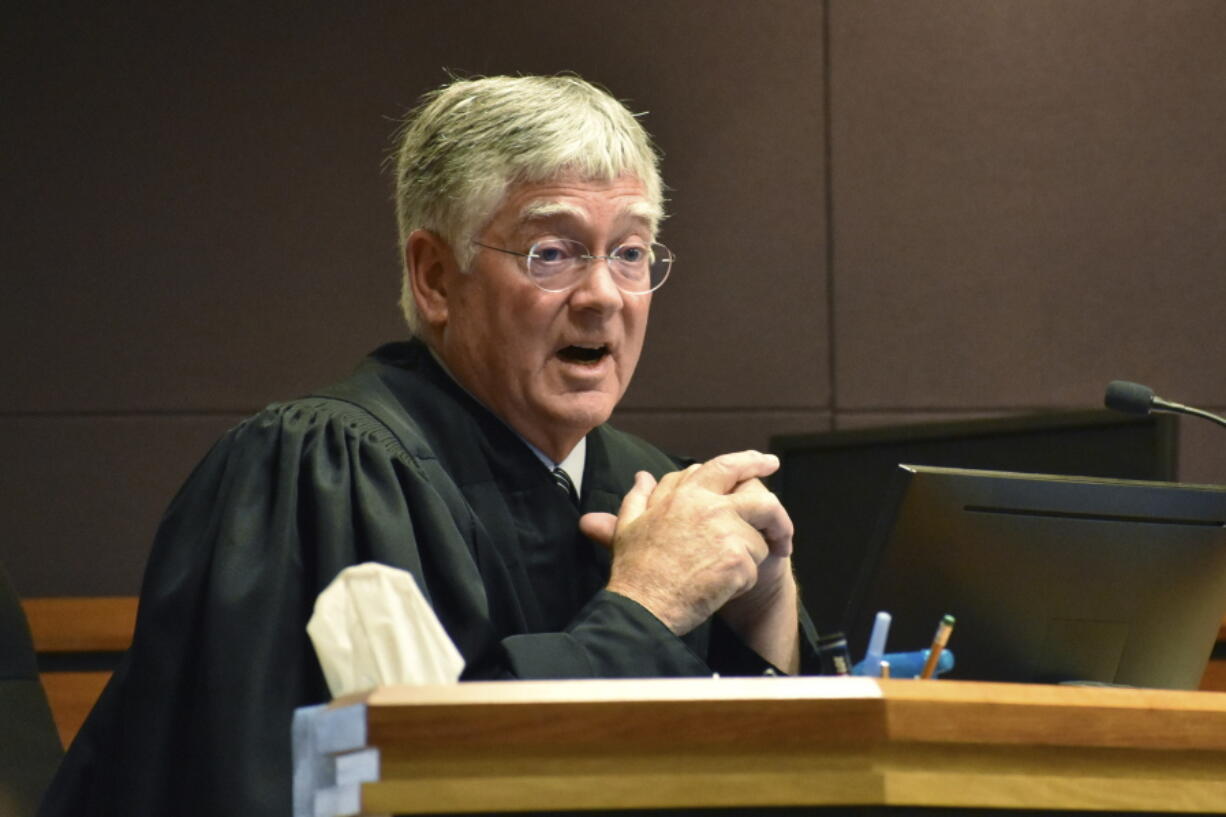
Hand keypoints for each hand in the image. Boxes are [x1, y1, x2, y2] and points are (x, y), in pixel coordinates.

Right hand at [580, 451, 793, 637]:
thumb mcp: (629, 524)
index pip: (727, 466)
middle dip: (779, 516)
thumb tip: (643, 476)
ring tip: (727, 573)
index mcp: (687, 494)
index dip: (751, 462)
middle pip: (763, 500)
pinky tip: (719, 589)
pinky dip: (741, 582)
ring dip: (749, 558)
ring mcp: (726, 533)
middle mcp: (711, 507)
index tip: (767, 462)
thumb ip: (640, 495)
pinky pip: (754, 569)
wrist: (643, 607)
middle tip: (783, 531)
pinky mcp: (737, 561)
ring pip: (759, 539)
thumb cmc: (635, 569)